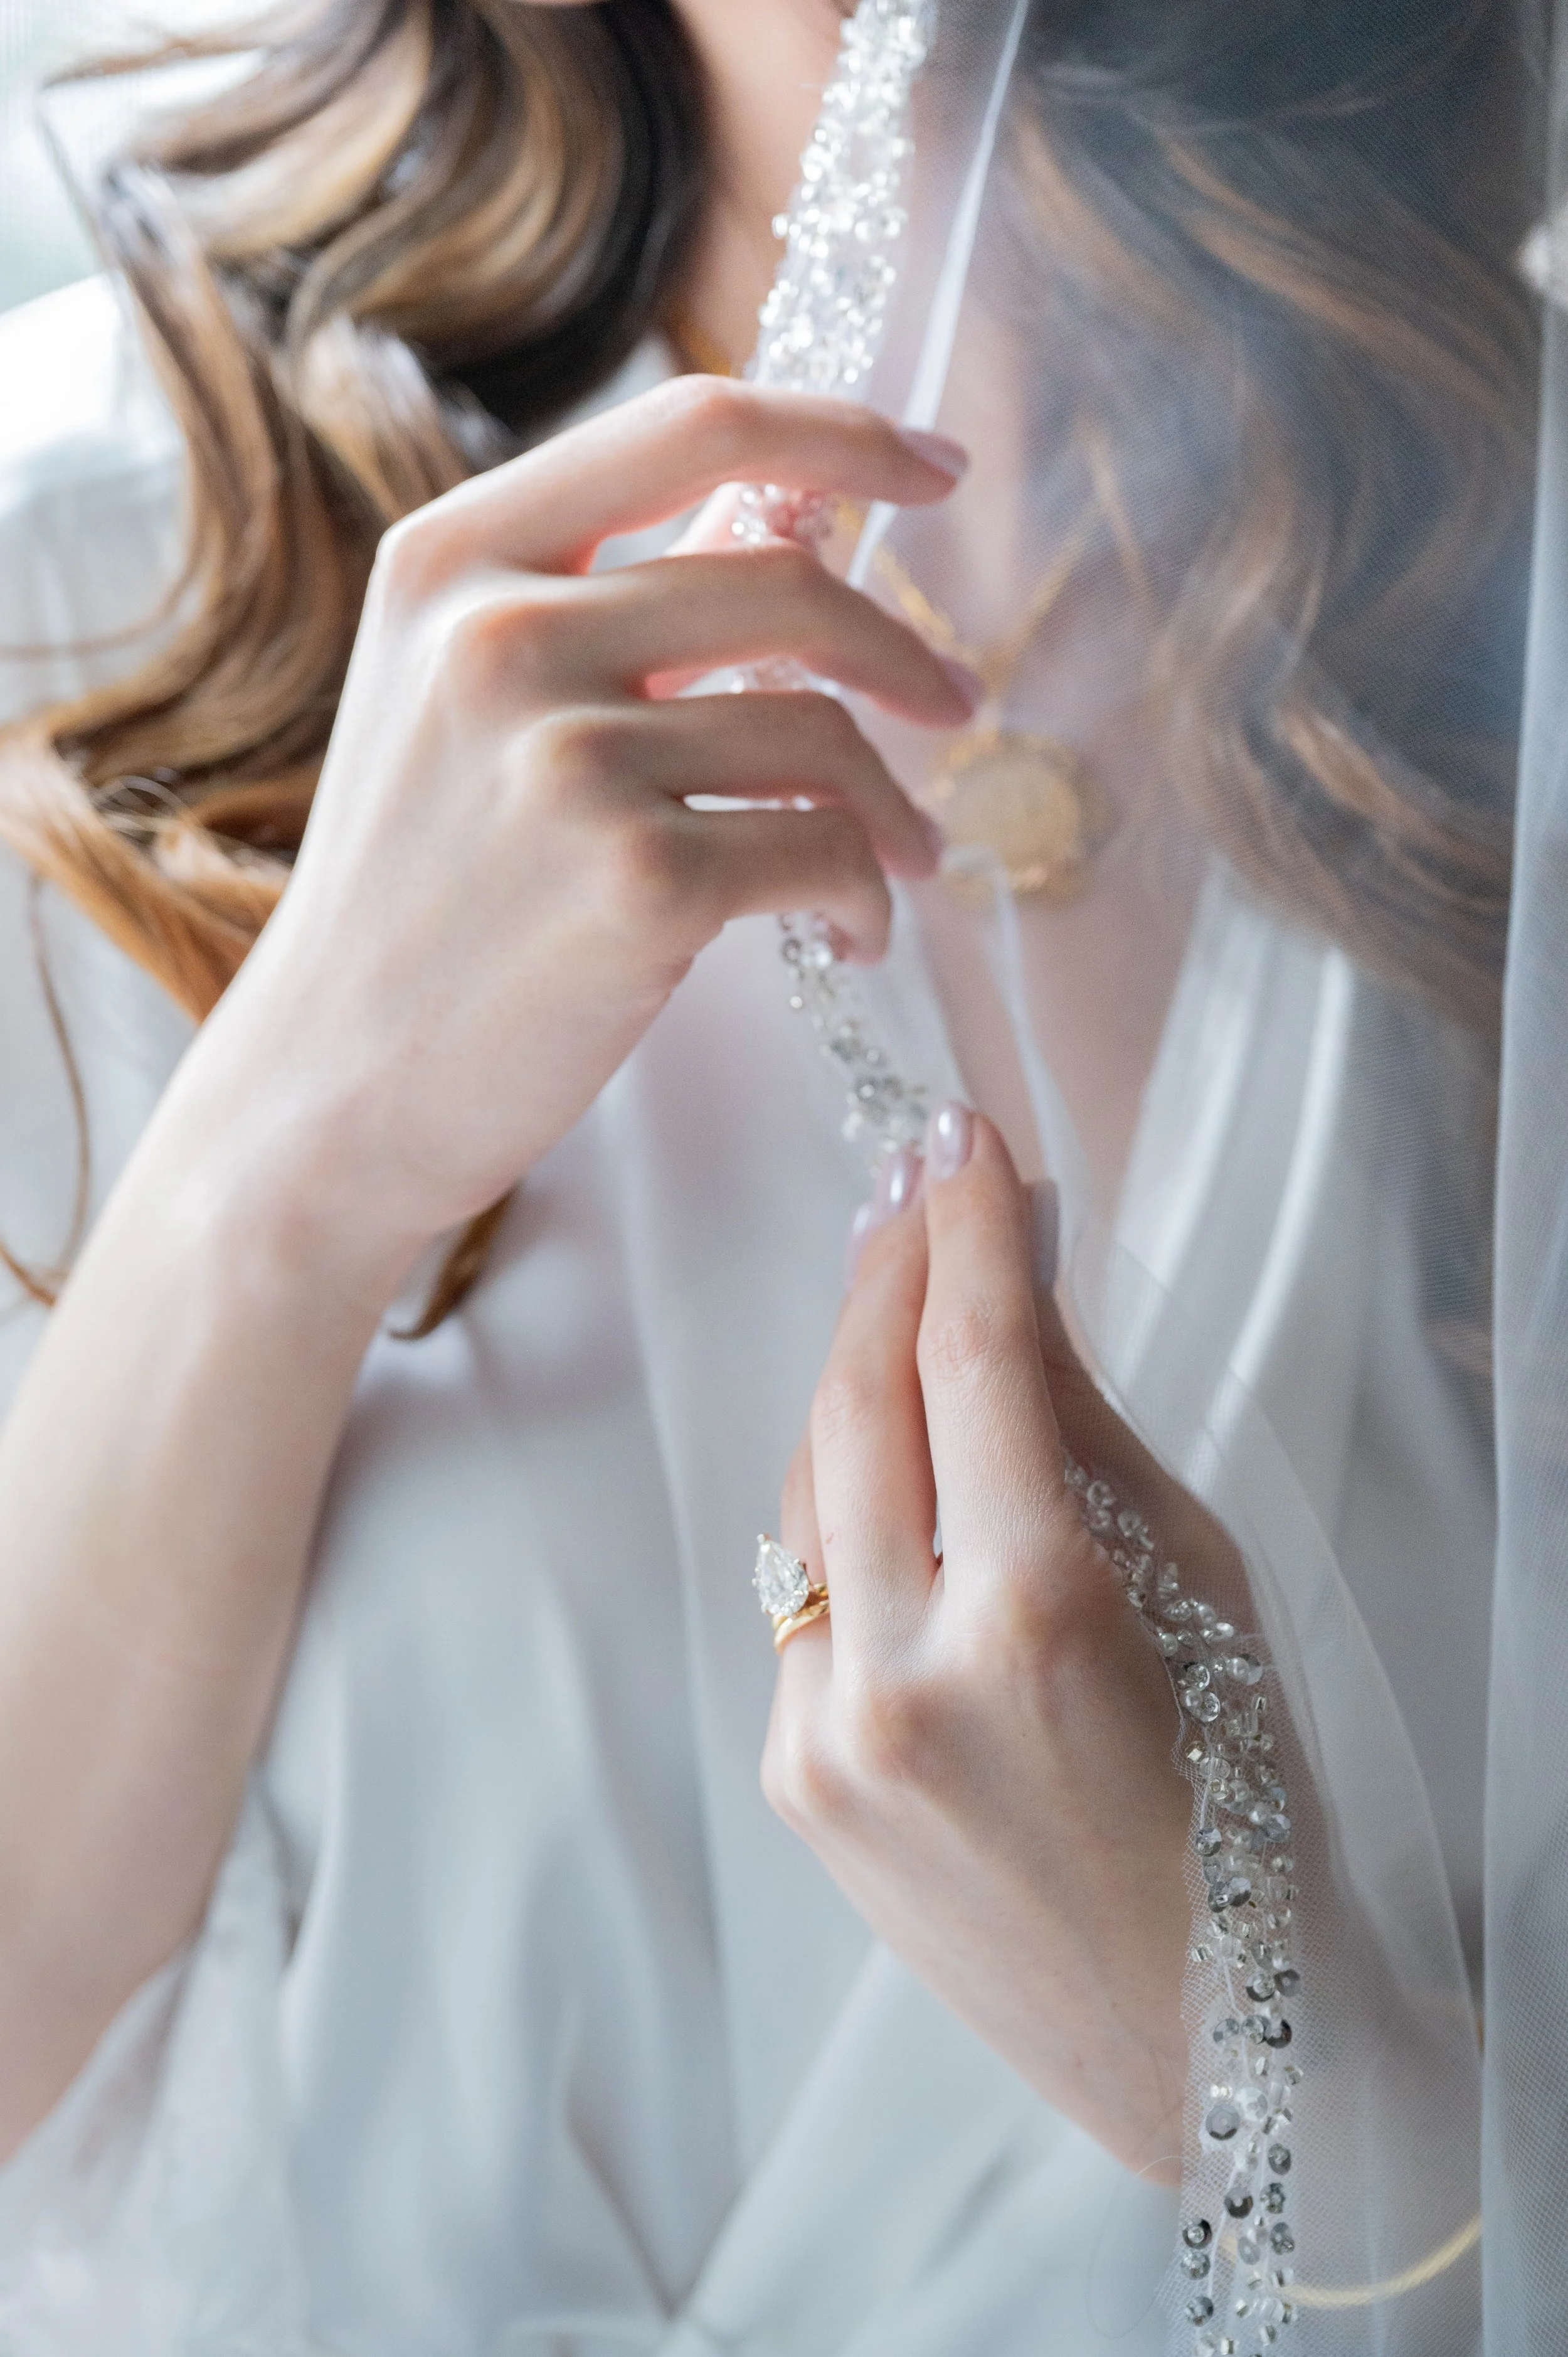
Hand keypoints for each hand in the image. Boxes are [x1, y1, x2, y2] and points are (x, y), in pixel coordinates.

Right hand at [191, 378, 973, 1298]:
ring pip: (820, 735)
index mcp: (454, 562)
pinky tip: (852, 932)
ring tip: (899, 858)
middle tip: (953, 702)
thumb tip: (797, 510)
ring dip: (889, 805)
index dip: (841, 432)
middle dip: (902, 652)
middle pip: (788, 583)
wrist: (334, 1081)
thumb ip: (604, 599)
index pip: (693, 424)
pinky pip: (823, 851)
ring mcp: (570, 760)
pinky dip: (866, 894)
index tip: (933, 467)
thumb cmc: (419, 897)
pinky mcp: (640, 882)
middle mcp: (503, 638)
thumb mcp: (456, 701)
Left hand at [762, 1109, 1227, 2180]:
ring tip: (899, 1296)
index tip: (960, 1141)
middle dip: (883, 1273)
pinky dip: (841, 1511)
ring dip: (851, 1378)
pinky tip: (887, 1459)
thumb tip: (1011, 1275)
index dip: (964, 1230)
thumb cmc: (1239, 1797)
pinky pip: (798, 1594)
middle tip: (913, 1185)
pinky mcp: (795, 1782)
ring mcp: (832, 1737)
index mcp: (1039, 1616)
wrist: (1201, 2033)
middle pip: (857, 1404)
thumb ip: (1079, 1424)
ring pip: (806, 1490)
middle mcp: (908, 1675)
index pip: (973, 1364)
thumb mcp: (1194, 1582)